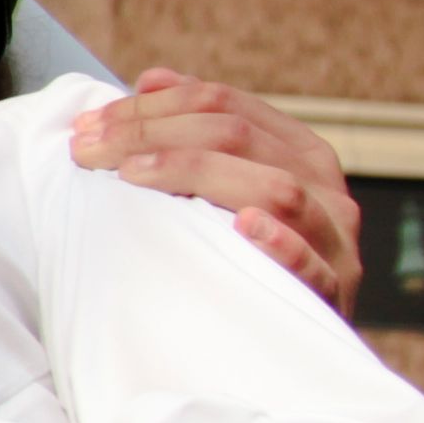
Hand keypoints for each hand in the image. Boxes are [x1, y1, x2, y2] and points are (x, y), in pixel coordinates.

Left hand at [75, 66, 357, 307]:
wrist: (292, 344)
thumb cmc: (247, 258)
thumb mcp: (226, 190)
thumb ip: (197, 137)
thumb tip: (149, 78)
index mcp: (299, 151)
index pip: (227, 105)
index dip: (154, 107)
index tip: (90, 124)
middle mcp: (323, 186)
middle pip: (240, 137)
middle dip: (154, 134)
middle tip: (89, 150)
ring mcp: (334, 240)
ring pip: (277, 187)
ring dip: (199, 174)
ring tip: (135, 175)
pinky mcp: (334, 294)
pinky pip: (315, 265)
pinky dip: (281, 243)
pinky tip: (243, 226)